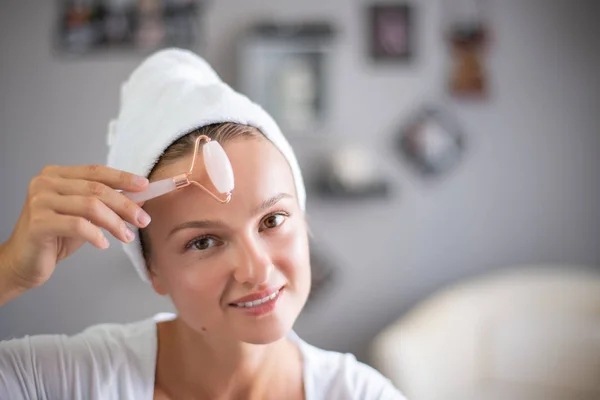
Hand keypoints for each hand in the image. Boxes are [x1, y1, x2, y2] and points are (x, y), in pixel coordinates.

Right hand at [1, 164, 150, 292]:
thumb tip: (141, 198)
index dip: (123, 177)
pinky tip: (103, 244)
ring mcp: (39, 201)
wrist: (25, 261)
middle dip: (125, 205)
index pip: (96, 171)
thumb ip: (108, 204)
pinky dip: (96, 235)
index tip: (145, 186)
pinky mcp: (38, 223)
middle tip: (143, 219)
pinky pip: (77, 225)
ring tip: (127, 236)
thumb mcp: (86, 216)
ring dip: (115, 222)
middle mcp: (45, 183)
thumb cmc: (56, 237)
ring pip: (90, 206)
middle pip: (96, 188)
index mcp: (56, 175)